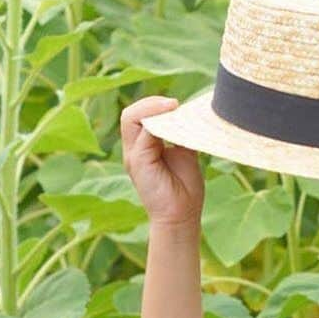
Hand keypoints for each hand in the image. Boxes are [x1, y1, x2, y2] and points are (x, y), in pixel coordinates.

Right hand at [120, 96, 204, 230]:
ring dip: (153, 109)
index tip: (178, 104)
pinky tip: (175, 124)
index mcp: (143, 146)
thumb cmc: (184, 187)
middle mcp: (134, 149)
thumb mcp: (184, 152)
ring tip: (173, 108)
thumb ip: (180, 133)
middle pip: (130, 113)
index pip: (138, 115)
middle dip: (152, 103)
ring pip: (130, 118)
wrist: (182, 214)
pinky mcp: (137, 162)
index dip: (154, 105)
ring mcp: (133, 155)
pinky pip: (142, 134)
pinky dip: (157, 123)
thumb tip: (188, 113)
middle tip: (175, 104)